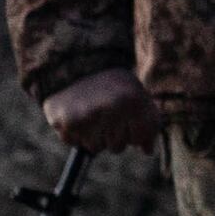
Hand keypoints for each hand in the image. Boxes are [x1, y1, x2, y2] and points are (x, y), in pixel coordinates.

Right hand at [41, 68, 163, 153]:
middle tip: (104, 113)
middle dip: (112, 137)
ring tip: (88, 111)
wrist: (72, 64)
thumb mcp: (135, 94)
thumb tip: (147, 151)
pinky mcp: (66, 121)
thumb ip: (148, 122)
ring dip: (92, 135)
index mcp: (133, 99)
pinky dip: (72, 132)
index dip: (133, 133)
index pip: (140, 138)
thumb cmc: (109, 84)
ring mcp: (88, 115)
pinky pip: (72, 141)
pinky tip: (74, 114)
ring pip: (95, 147)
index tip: (125, 116)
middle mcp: (112, 107)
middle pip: (117, 147)